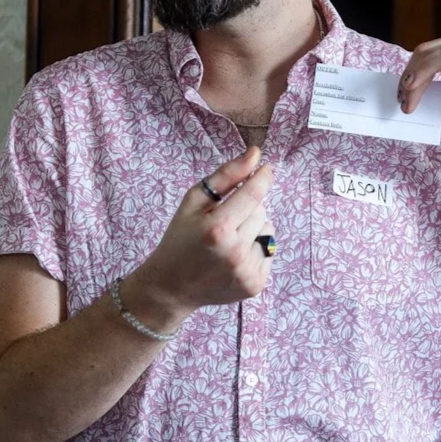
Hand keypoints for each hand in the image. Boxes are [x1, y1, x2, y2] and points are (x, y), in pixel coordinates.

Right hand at [121, 147, 276, 327]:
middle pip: (261, 211)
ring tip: (228, 240)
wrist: (171, 287)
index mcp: (217, 229)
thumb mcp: (192, 202)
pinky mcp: (255, 285)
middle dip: (247, 209)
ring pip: (268, 230)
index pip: (254, 194)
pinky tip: (233, 257)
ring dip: (253, 229)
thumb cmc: (180, 238)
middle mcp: (235, 252)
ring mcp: (247, 272)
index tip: (266, 167)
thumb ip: (226, 175)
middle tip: (224, 220)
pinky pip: (269, 251)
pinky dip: (255, 249)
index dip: (263, 177)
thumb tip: (255, 154)